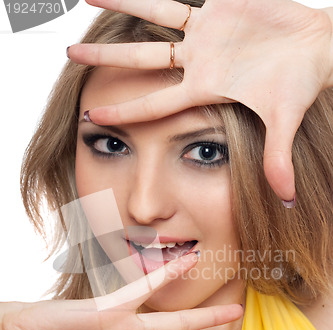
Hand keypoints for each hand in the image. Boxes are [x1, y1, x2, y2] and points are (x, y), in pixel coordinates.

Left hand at [68, 0, 332, 201]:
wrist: (316, 49)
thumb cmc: (299, 84)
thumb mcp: (283, 122)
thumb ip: (277, 158)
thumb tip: (287, 199)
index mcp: (204, 89)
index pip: (154, 103)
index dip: (124, 110)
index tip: (91, 114)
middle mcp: (197, 61)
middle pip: (140, 60)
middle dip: (106, 58)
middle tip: (70, 55)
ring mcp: (204, 31)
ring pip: (153, 15)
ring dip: (122, 6)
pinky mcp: (217, 5)